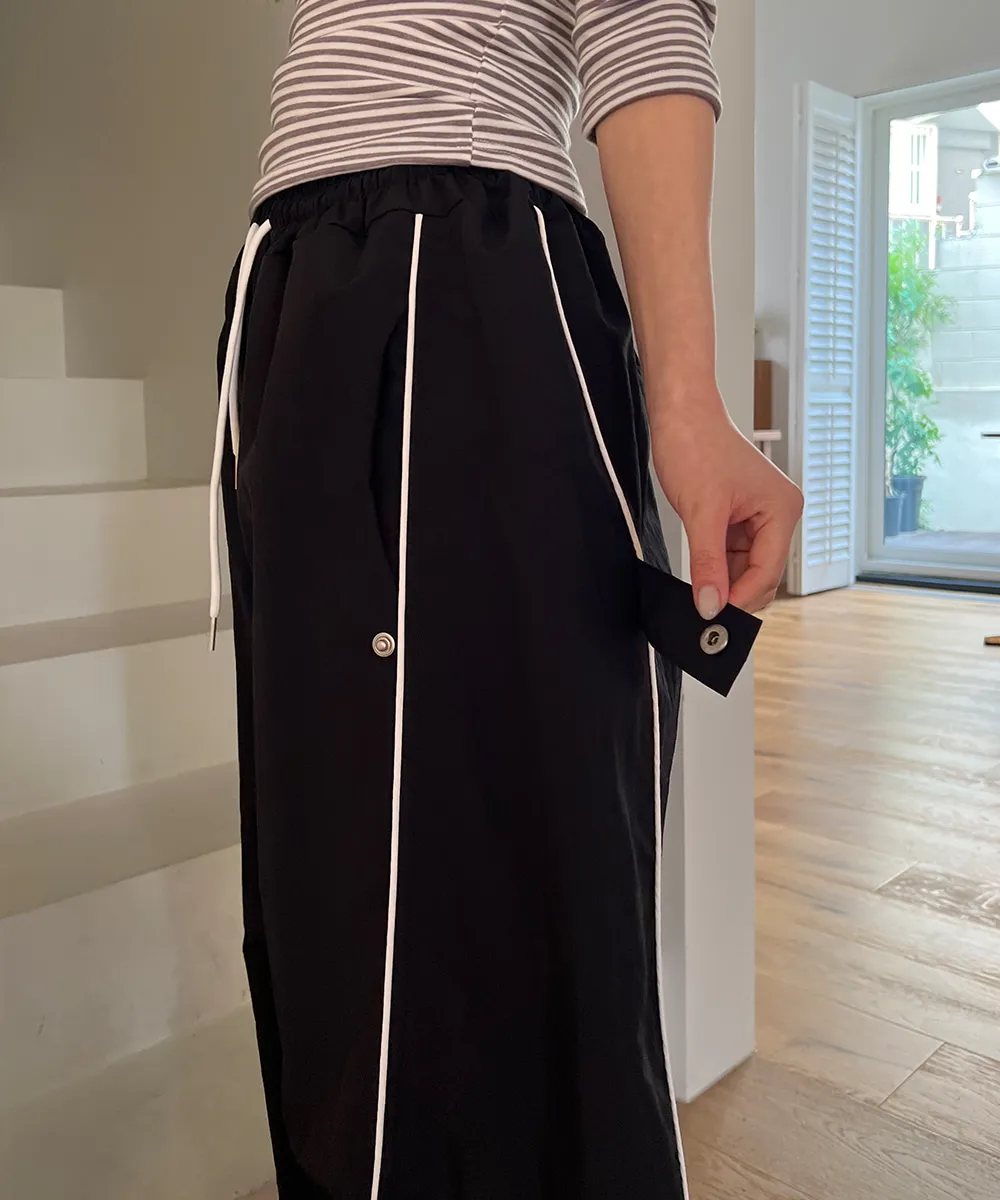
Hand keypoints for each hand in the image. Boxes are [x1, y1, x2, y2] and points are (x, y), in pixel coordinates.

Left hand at [651, 400, 802, 617]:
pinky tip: (699, 574)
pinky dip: (716, 566)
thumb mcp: (701, 512)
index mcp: (783, 510)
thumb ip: (707, 563)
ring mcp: (759, 516)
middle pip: (761, 573)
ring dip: (722, 580)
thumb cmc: (696, 445)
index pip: (768, 570)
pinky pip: (731, 553)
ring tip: (697, 593)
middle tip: (704, 612)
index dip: (740, 597)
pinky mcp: (739, 516)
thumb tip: (711, 605)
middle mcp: (779, 514)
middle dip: (734, 592)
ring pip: (745, 567)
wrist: (679, 413)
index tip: (713, 618)